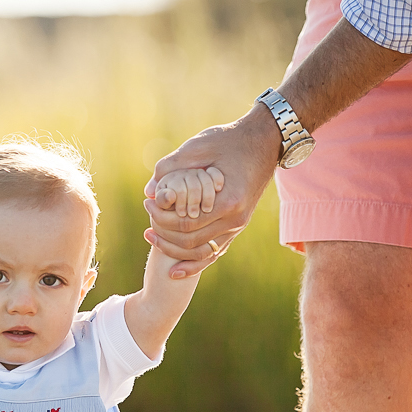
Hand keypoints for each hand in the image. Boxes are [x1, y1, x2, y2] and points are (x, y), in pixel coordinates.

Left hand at [142, 110, 281, 277]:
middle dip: (163, 233)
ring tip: (151, 237)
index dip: (161, 217)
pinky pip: (214, 253)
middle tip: (147, 217)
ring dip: (174, 250)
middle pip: (191, 241)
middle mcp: (236, 219)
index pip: (185, 223)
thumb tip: (149, 191)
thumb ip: (171, 168)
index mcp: (228, 201)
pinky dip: (194, 264)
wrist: (264, 141)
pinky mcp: (237, 227)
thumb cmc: (230, 140)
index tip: (147, 203)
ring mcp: (238, 226)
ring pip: (201, 253)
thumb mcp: (198, 147)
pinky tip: (175, 270)